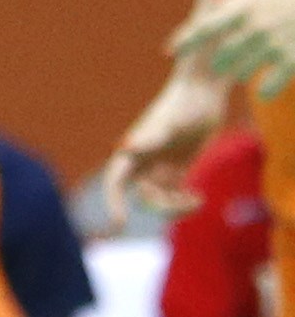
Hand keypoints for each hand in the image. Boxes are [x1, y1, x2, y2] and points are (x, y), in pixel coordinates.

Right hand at [104, 61, 232, 221]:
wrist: (203, 92)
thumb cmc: (183, 104)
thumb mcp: (168, 124)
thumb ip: (147, 138)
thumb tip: (123, 148)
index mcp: (134, 150)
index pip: (115, 181)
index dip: (113, 202)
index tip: (120, 223)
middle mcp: (144, 159)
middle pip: (144, 197)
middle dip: (164, 207)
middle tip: (189, 203)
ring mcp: (161, 164)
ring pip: (161, 198)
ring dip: (177, 207)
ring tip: (198, 200)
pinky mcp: (178, 166)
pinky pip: (175, 194)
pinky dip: (186, 202)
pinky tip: (199, 198)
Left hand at [174, 0, 294, 95]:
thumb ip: (237, 1)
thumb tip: (215, 3)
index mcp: (242, 9)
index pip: (205, 27)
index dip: (186, 41)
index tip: (168, 52)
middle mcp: (253, 27)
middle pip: (224, 53)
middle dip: (218, 62)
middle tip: (215, 68)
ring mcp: (272, 44)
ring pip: (244, 69)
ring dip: (240, 72)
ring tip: (239, 73)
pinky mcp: (292, 59)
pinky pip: (273, 81)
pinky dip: (266, 89)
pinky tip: (262, 93)